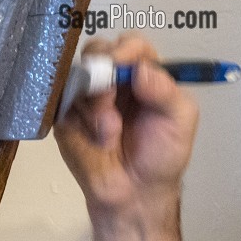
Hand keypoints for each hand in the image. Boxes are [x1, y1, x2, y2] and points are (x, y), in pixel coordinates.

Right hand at [53, 34, 199, 215]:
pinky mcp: (64, 115)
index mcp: (142, 73)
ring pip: (77, 76)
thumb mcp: (180, 121)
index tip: (121, 65)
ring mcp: (86, 96)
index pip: (131, 45)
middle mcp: (112, 79)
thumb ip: (166, 91)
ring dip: (93, 103)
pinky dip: (78, 118)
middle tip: (111, 100)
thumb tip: (140, 70)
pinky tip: (94, 138)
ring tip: (109, 134)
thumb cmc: (162, 155)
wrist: (133, 195)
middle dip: (103, 73)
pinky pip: (60, 101)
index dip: (125, 50)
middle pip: (97, 51)